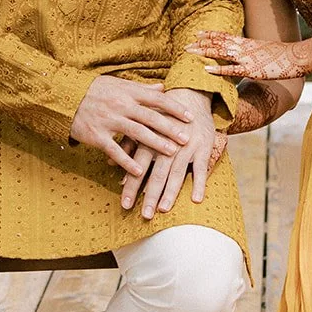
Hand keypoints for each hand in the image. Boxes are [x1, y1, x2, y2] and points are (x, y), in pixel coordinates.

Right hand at [70, 75, 192, 176]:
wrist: (64, 96)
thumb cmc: (94, 90)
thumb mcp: (117, 83)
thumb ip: (141, 88)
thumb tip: (162, 87)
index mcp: (128, 92)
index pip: (157, 99)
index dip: (174, 108)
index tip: (190, 117)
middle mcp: (121, 105)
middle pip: (151, 117)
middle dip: (170, 128)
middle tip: (186, 139)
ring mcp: (109, 120)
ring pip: (136, 133)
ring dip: (155, 144)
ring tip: (171, 153)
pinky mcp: (96, 135)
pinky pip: (114, 150)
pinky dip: (127, 161)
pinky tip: (139, 171)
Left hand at [119, 91, 225, 215]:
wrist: (190, 95)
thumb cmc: (162, 115)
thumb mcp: (142, 126)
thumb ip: (127, 145)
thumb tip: (108, 163)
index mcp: (151, 140)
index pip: (139, 168)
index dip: (131, 187)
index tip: (125, 205)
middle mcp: (168, 145)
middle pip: (157, 174)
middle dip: (150, 196)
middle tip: (144, 215)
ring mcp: (187, 147)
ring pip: (178, 174)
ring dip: (170, 193)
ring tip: (163, 209)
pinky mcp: (204, 148)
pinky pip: (202, 169)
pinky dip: (199, 184)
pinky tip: (196, 200)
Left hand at [188, 31, 311, 80]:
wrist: (297, 57)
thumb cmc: (282, 56)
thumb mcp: (264, 51)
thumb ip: (252, 52)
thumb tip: (245, 57)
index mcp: (247, 43)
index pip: (224, 36)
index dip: (210, 34)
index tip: (197, 33)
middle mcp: (244, 48)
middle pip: (218, 42)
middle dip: (201, 43)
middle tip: (186, 45)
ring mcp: (247, 58)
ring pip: (221, 52)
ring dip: (204, 52)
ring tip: (190, 52)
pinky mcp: (251, 70)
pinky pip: (231, 69)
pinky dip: (217, 69)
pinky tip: (206, 69)